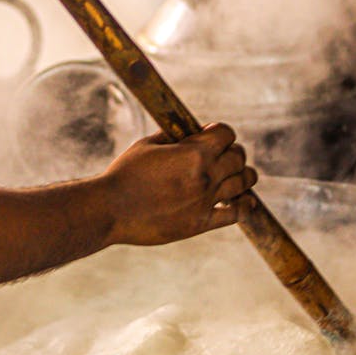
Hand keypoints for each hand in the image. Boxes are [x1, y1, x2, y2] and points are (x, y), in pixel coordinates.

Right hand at [100, 122, 257, 245]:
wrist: (110, 209)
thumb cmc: (124, 173)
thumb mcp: (147, 145)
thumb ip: (173, 136)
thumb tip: (190, 131)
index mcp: (193, 152)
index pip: (226, 134)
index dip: (220, 132)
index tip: (213, 135)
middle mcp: (205, 176)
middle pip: (238, 157)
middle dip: (232, 151)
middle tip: (223, 155)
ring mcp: (205, 201)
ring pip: (244, 182)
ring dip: (243, 175)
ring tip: (237, 174)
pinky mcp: (201, 223)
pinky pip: (235, 214)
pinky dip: (244, 205)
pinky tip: (244, 201)